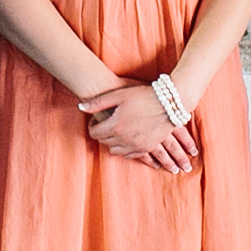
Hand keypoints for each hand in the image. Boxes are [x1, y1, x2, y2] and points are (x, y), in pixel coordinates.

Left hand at [77, 81, 197, 173]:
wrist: (169, 103)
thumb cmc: (142, 95)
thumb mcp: (118, 95)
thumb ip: (97, 103)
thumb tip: (80, 108)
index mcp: (115, 126)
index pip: (95, 133)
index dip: (93, 125)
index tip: (96, 119)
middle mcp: (124, 139)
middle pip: (104, 142)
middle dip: (102, 133)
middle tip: (105, 123)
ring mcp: (136, 146)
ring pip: (116, 151)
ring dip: (113, 142)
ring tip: (116, 131)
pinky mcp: (146, 148)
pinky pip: (130, 155)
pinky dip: (125, 149)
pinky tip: (127, 139)